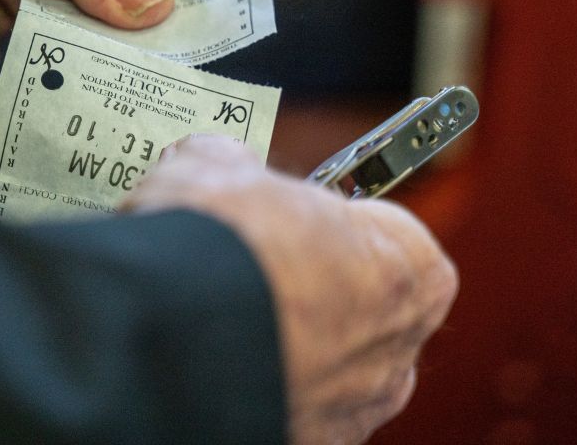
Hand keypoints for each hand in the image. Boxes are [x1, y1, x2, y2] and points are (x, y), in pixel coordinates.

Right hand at [125, 136, 457, 444]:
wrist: (166, 334)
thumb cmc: (219, 244)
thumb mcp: (219, 165)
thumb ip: (234, 164)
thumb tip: (211, 159)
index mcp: (410, 269)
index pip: (388, 232)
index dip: (332, 217)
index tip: (289, 210)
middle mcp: (397, 350)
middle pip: (363, 305)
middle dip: (314, 283)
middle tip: (249, 257)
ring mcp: (351, 409)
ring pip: (328, 365)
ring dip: (286, 339)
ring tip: (218, 308)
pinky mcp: (304, 443)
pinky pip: (288, 403)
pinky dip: (258, 381)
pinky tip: (210, 354)